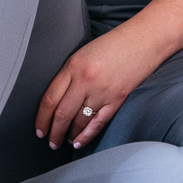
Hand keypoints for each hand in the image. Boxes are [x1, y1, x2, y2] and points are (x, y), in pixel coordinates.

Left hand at [35, 29, 165, 149]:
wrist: (143, 40)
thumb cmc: (113, 45)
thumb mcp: (83, 54)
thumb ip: (69, 75)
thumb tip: (56, 101)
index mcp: (73, 66)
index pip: (49, 99)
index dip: (41, 118)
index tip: (38, 129)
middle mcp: (85, 80)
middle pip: (62, 114)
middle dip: (53, 133)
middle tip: (50, 142)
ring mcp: (102, 91)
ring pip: (79, 122)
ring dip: (69, 135)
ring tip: (64, 142)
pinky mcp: (117, 99)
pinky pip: (98, 123)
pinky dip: (86, 136)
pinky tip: (79, 142)